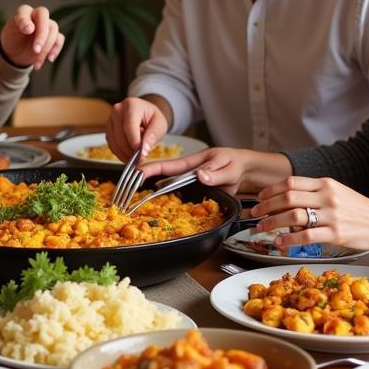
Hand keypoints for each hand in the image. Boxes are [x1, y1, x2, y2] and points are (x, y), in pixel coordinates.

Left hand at [0, 5, 64, 69]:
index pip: (28, 10)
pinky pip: (59, 40)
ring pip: (54, 32)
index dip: (30, 20)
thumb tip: (31, 28)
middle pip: (45, 22)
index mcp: (25, 12)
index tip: (27, 31)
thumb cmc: (12, 39)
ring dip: (46, 48)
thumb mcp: (9, 31)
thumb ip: (19, 25)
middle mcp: (38, 16)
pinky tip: (49, 59)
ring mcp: (47, 25)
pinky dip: (55, 50)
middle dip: (42, 36)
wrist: (15, 52)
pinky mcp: (53, 36)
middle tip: (36, 50)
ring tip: (36, 61)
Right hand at [105, 97, 169, 160]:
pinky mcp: (108, 129)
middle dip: (130, 151)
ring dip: (125, 154)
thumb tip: (144, 150)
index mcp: (131, 105)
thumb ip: (153, 136)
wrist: (144, 113)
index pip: (129, 127)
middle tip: (141, 158)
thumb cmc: (152, 117)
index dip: (135, 143)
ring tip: (137, 158)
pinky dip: (120, 153)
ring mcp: (110, 119)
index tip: (142, 154)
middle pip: (120, 136)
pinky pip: (111, 145)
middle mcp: (117, 110)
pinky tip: (129, 155)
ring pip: (114, 142)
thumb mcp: (160, 124)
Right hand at [138, 146, 291, 195]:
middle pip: (160, 176)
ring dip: (149, 191)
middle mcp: (186, 172)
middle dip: (141, 179)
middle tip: (124, 188)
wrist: (244, 169)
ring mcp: (188, 182)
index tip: (136, 172)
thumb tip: (200, 176)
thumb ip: (215, 173)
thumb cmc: (235, 163)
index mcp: (192, 163)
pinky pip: (176, 196)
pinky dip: (163, 199)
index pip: (167, 165)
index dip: (151, 168)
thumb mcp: (228, 168)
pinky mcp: (192, 191)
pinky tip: (150, 204)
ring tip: (129, 198)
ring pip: (166, 187)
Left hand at [249, 176, 368, 250]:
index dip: (271, 190)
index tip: (259, 197)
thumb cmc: (356, 209)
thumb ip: (313, 192)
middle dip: (266, 206)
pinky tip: (280, 242)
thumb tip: (285, 198)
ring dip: (273, 222)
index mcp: (324, 184)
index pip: (290, 182)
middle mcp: (327, 197)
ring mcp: (332, 215)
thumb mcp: (335, 192)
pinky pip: (307, 236)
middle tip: (254, 214)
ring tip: (261, 228)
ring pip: (294, 216)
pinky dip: (289, 240)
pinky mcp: (336, 234)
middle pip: (288, 198)